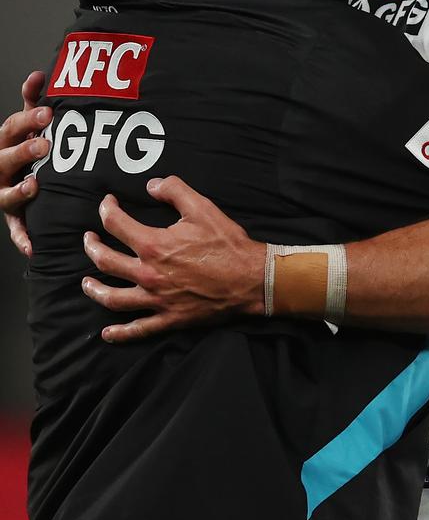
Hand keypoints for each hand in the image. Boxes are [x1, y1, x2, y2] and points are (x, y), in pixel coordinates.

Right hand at [1, 72, 50, 256]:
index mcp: (5, 141)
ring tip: (35, 184)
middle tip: (45, 144)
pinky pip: (16, 229)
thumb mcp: (27, 124)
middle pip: (6, 157)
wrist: (14, 176)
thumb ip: (32, 101)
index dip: (29, 119)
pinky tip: (32, 247)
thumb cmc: (26, 147)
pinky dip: (23, 239)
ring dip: (20, 190)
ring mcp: (3, 191)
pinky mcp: (12, 215)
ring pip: (7, 194)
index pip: (12, 126)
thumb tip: (39, 74)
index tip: (48, 111)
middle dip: (25, 150)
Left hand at [81, 176, 265, 341]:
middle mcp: (148, 274)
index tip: (107, 204)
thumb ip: (174, 190)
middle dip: (92, 246)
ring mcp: (156, 299)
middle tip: (88, 239)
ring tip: (86, 283)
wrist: (251, 279)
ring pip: (113, 298)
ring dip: (94, 289)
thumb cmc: (227, 244)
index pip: (116, 224)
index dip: (106, 209)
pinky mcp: (169, 319)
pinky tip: (107, 333)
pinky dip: (120, 333)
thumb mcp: (202, 207)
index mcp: (153, 245)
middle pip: (105, 261)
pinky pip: (138, 329)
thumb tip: (151, 185)